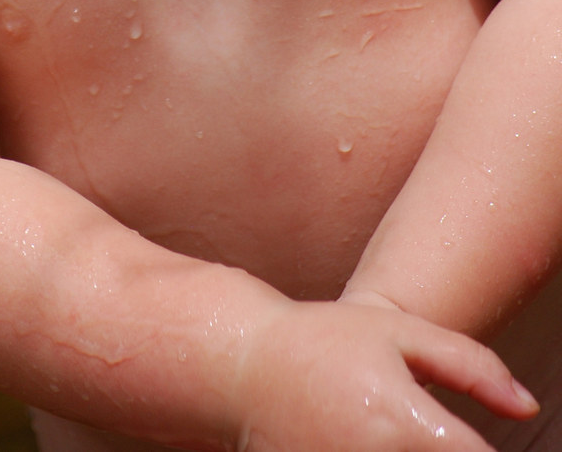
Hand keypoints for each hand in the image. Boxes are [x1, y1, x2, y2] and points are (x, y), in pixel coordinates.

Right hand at [227, 296, 537, 451]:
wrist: (241, 366)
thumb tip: (528, 407)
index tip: (457, 434)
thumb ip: (470, 365)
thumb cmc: (325, 340)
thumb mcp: (398, 332)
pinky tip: (360, 439)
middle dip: (439, 450)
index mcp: (404, 422)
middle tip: (412, 427)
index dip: (480, 451)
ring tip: (386, 430)